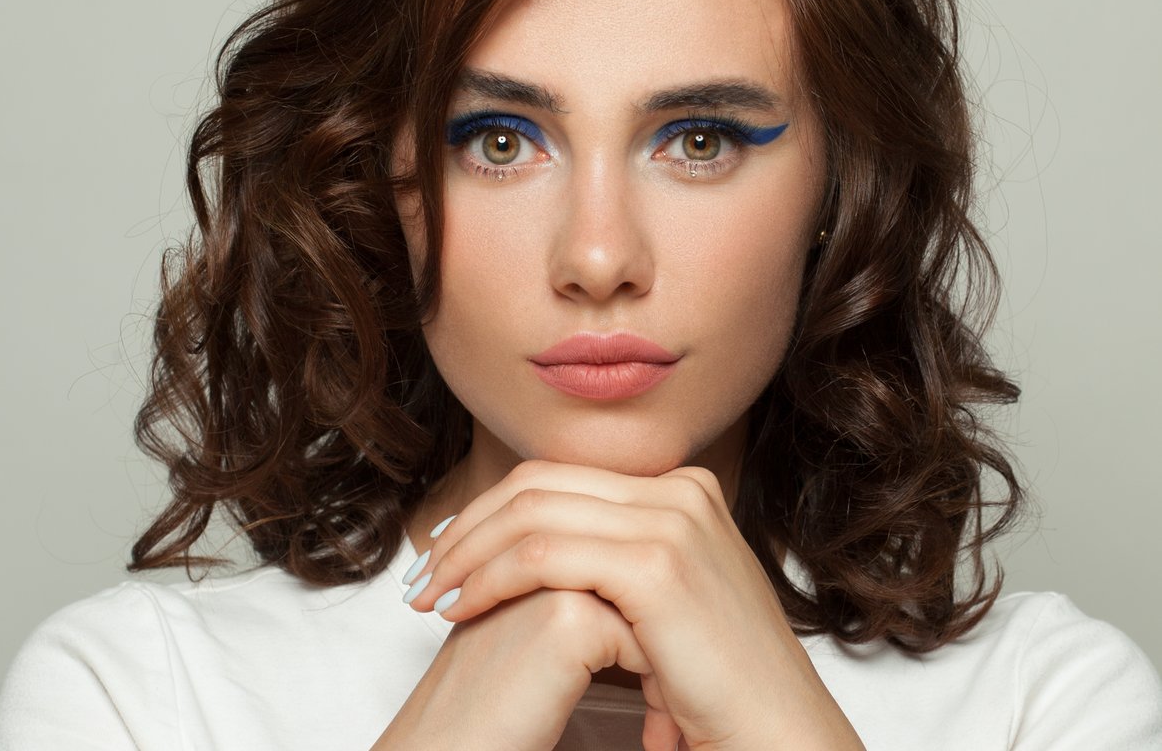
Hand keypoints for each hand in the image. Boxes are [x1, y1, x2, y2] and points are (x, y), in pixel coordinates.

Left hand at [393, 460, 864, 750]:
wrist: (779, 735)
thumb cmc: (717, 688)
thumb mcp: (662, 601)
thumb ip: (611, 559)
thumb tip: (532, 552)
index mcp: (682, 489)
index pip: (558, 477)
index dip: (490, 510)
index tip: (446, 551)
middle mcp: (681, 490)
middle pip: (537, 485)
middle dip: (467, 528)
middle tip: (422, 573)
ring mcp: (673, 521)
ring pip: (530, 515)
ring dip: (465, 554)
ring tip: (429, 595)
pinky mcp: (658, 565)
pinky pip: (542, 557)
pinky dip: (489, 579)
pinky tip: (462, 608)